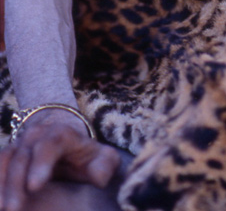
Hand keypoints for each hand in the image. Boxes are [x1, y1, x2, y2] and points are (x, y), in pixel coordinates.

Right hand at [0, 109, 120, 210]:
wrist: (67, 144)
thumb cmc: (87, 156)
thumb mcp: (102, 159)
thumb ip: (105, 166)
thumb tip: (99, 177)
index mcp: (62, 134)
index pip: (50, 144)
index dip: (41, 163)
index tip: (35, 186)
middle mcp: (37, 135)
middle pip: (23, 155)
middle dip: (17, 182)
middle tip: (14, 209)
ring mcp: (20, 143)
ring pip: (6, 159)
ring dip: (1, 184)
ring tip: (3, 209)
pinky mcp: (9, 154)